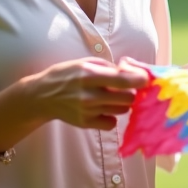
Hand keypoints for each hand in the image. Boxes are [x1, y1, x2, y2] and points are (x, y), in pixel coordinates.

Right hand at [24, 57, 148, 129]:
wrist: (41, 96)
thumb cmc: (67, 75)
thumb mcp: (85, 63)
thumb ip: (110, 67)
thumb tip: (134, 72)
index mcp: (90, 75)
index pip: (123, 80)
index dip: (140, 79)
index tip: (145, 78)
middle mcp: (89, 95)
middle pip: (128, 98)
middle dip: (131, 92)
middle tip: (125, 87)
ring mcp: (87, 111)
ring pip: (122, 110)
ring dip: (121, 103)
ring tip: (110, 96)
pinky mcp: (85, 124)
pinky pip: (111, 123)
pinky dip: (111, 117)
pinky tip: (103, 109)